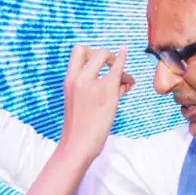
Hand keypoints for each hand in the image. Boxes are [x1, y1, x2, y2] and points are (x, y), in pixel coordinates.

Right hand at [58, 44, 132, 160]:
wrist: (78, 145)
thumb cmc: (80, 128)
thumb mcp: (80, 103)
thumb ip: (95, 87)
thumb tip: (121, 79)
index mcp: (68, 82)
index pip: (77, 52)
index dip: (90, 52)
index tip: (99, 64)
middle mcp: (77, 79)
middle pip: (89, 49)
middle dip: (103, 54)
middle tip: (112, 66)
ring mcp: (91, 84)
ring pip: (104, 55)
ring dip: (116, 61)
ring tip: (124, 79)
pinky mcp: (106, 91)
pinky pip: (118, 69)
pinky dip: (124, 61)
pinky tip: (128, 58)